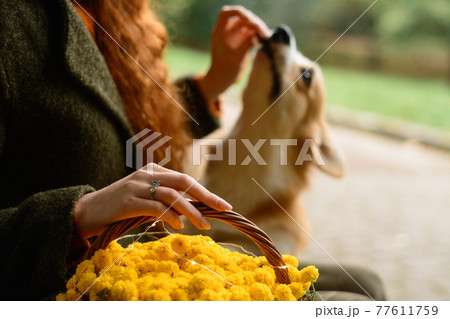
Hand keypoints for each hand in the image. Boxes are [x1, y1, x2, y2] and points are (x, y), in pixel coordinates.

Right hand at [75, 163, 231, 238]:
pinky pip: (155, 206)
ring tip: (203, 225)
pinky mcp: (127, 200)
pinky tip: (178, 225)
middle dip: (206, 196)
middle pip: (183, 182)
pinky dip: (169, 215)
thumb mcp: (144, 199)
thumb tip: (188, 214)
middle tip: (223, 209)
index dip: (205, 192)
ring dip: (190, 211)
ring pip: (172, 195)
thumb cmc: (119, 209)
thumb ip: (164, 201)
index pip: (185, 180)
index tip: (223, 204)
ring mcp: (136, 186)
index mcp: (152, 171)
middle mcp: (146, 174)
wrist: (87, 212)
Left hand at [197, 6, 270, 102]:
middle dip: (253, 22)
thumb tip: (257, 36)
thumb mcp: (236, 59)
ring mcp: (234, 36)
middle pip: (241, 18)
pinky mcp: (240, 42)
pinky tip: (265, 39)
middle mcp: (226, 32)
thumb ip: (246, 46)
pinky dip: (258, 34)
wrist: (221, 80)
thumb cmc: (224, 71)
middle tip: (264, 33)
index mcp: (219, 33)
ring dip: (258, 28)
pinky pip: (250, 33)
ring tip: (267, 36)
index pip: (227, 13)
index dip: (239, 12)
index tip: (249, 19)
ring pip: (248, 24)